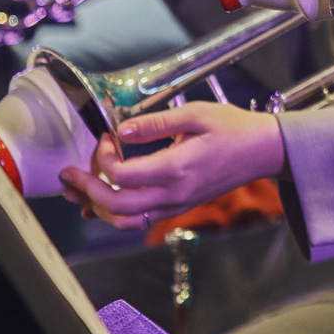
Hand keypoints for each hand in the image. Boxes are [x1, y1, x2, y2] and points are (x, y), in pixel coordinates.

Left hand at [58, 103, 285, 230]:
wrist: (265, 151)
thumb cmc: (235, 128)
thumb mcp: (197, 114)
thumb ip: (156, 123)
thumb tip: (122, 131)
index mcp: (177, 168)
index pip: (122, 174)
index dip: (104, 157)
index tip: (107, 137)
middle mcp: (175, 193)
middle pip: (115, 204)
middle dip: (86, 189)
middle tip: (68, 174)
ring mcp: (177, 203)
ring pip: (124, 220)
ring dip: (96, 207)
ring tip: (76, 192)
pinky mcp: (179, 206)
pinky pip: (139, 219)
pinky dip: (115, 214)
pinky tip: (101, 203)